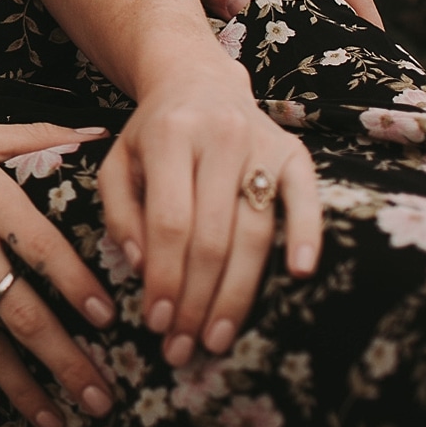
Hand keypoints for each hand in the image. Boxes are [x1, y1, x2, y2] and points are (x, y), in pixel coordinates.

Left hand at [95, 59, 321, 367]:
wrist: (199, 79)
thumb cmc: (153, 133)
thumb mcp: (119, 161)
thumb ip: (120, 211)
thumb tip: (138, 265)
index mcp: (170, 136)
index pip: (169, 221)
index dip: (164, 277)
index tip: (156, 322)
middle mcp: (220, 137)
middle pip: (212, 236)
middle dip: (196, 300)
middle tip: (183, 347)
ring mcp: (263, 144)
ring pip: (254, 231)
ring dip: (236, 293)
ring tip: (217, 338)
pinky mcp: (297, 153)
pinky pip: (306, 200)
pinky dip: (305, 236)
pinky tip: (298, 275)